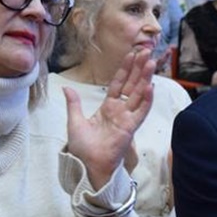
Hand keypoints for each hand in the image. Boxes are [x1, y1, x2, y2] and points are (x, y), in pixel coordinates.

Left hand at [63, 49, 155, 188]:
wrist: (87, 165)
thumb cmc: (83, 148)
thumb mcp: (75, 121)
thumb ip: (74, 103)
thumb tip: (66, 87)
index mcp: (108, 108)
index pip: (119, 84)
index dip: (125, 69)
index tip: (131, 55)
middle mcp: (120, 111)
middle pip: (132, 85)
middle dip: (138, 68)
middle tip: (147, 51)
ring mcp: (127, 118)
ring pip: (139, 94)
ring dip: (145, 78)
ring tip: (150, 63)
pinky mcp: (130, 128)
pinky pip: (141, 112)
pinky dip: (146, 100)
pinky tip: (150, 86)